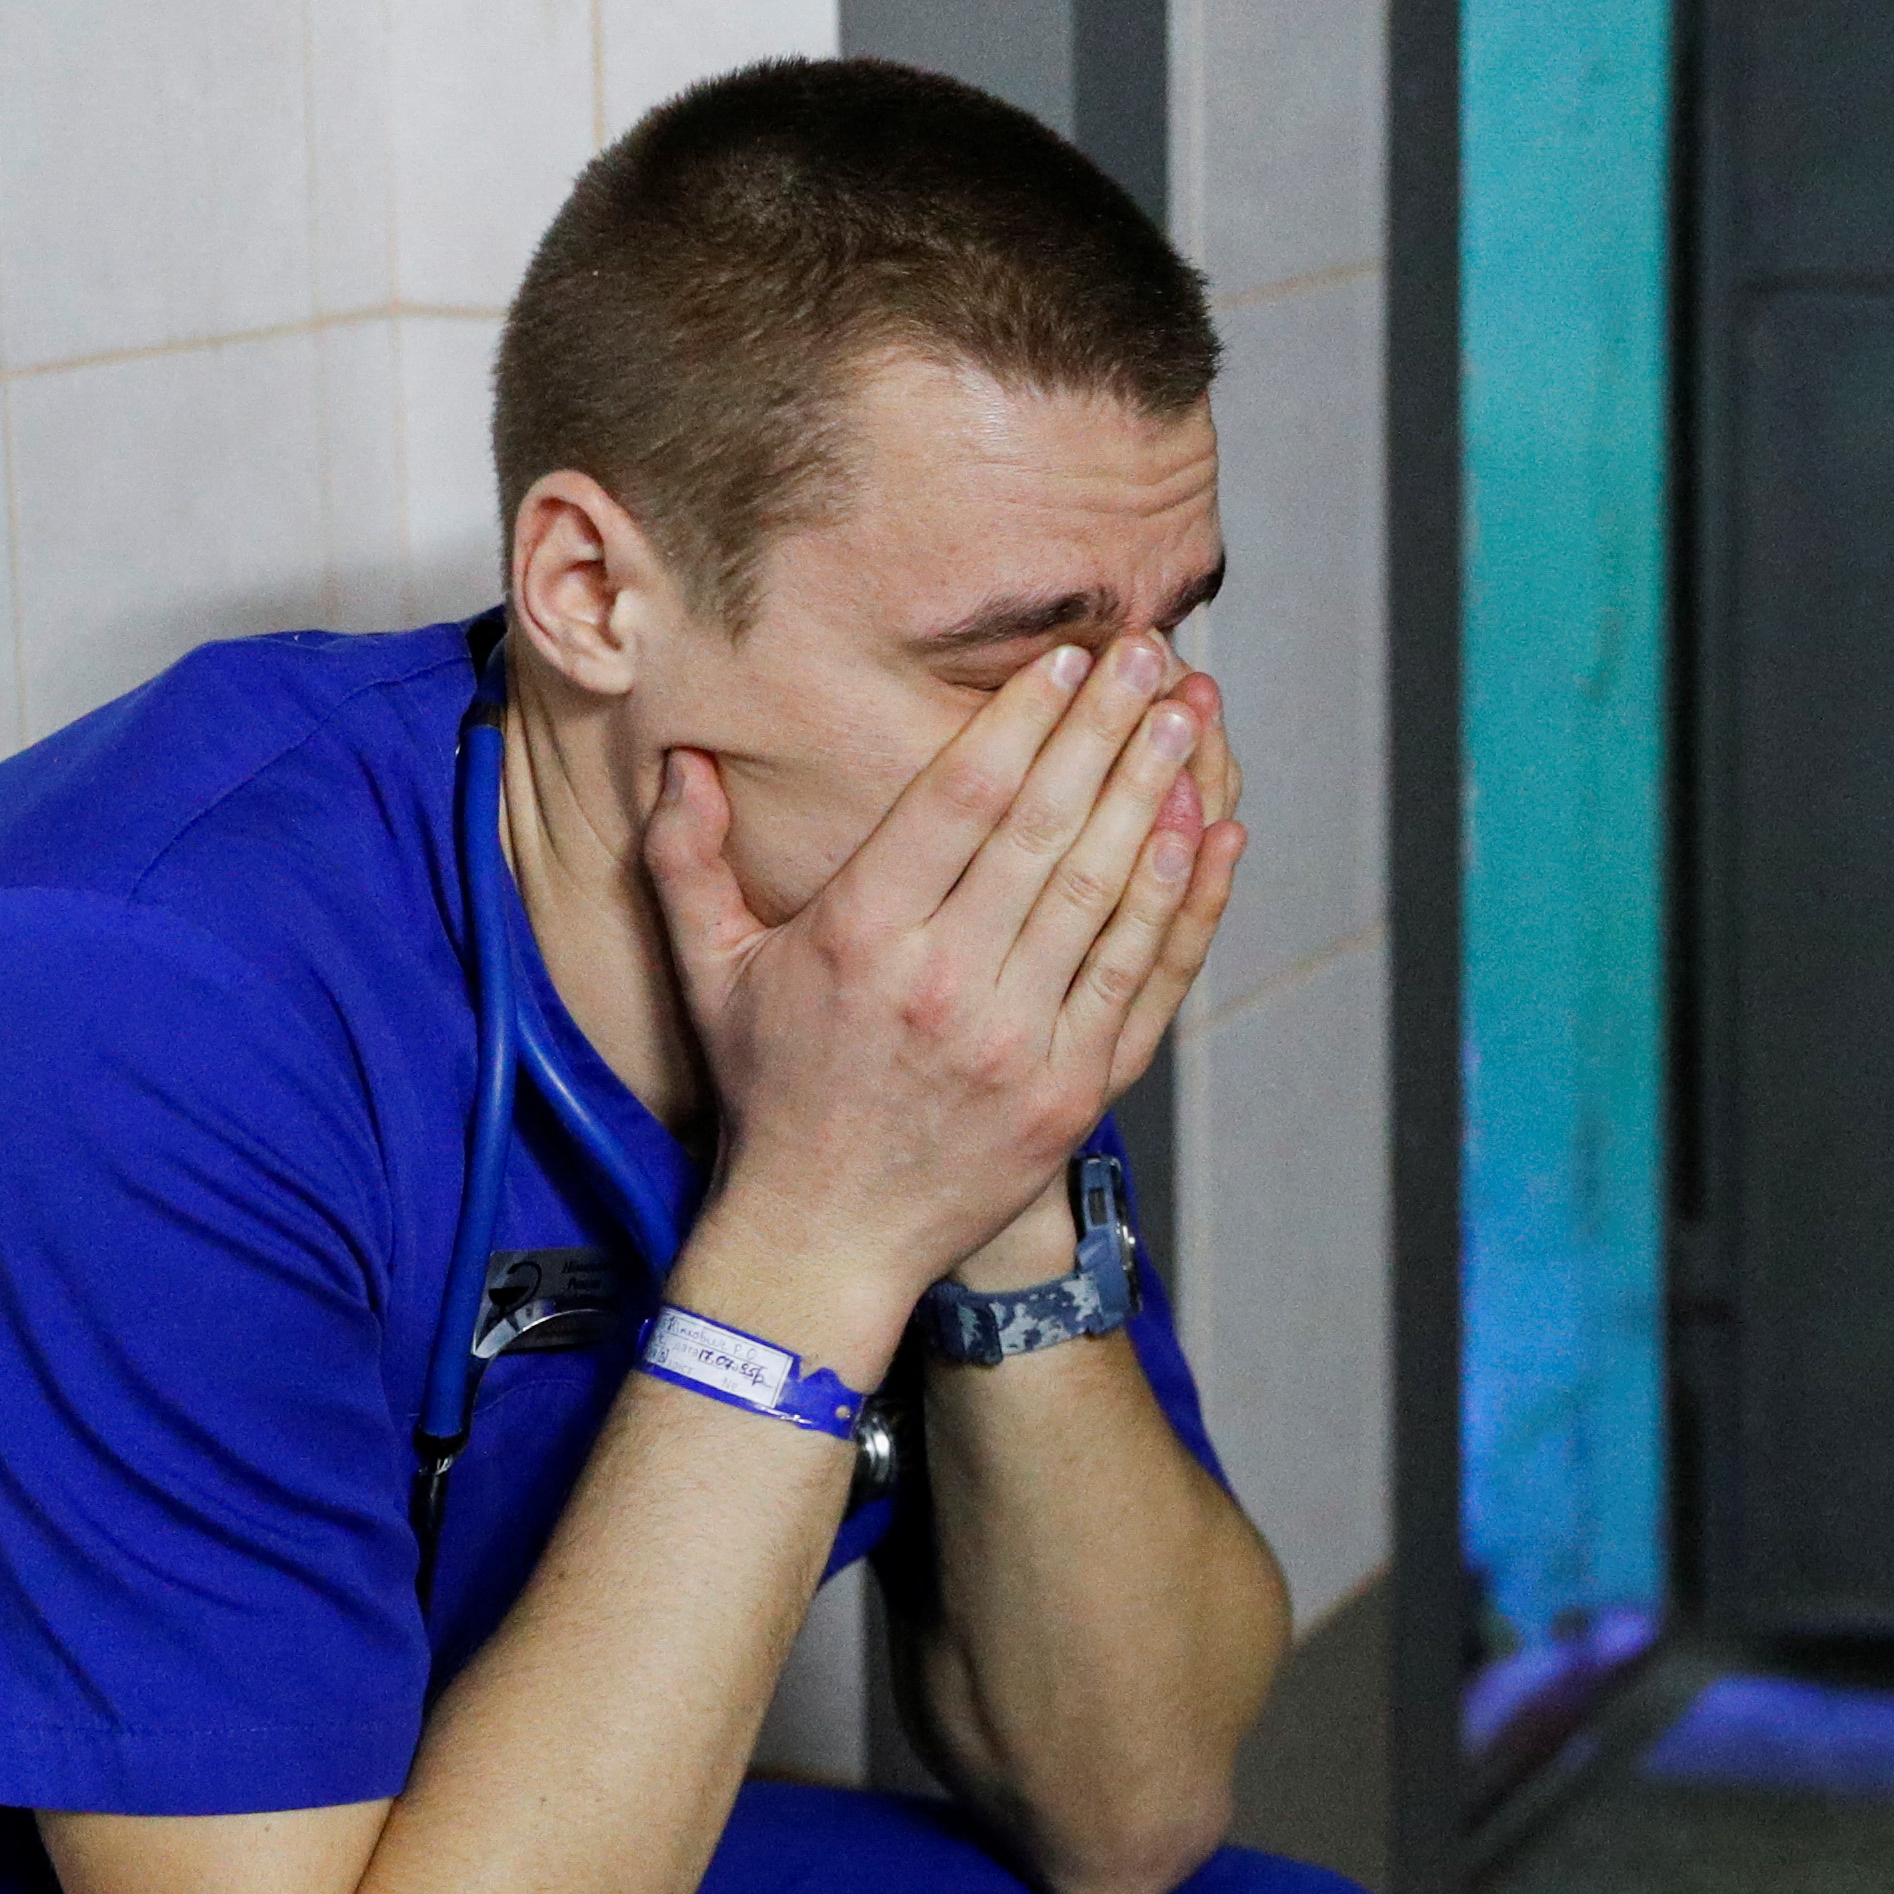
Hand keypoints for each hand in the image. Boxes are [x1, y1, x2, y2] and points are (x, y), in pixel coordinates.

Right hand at [639, 637, 1250, 1307]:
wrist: (824, 1242)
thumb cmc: (772, 1095)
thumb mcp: (711, 974)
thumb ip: (688, 860)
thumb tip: (680, 759)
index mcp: (861, 939)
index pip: (960, 801)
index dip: (1022, 719)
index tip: (1068, 657)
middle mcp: (946, 983)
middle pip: (1046, 831)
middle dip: (1106, 730)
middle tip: (1151, 650)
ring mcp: (1021, 1040)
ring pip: (1106, 894)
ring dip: (1157, 795)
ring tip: (1191, 717)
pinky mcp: (1074, 1089)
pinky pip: (1144, 977)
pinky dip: (1185, 902)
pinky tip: (1213, 832)